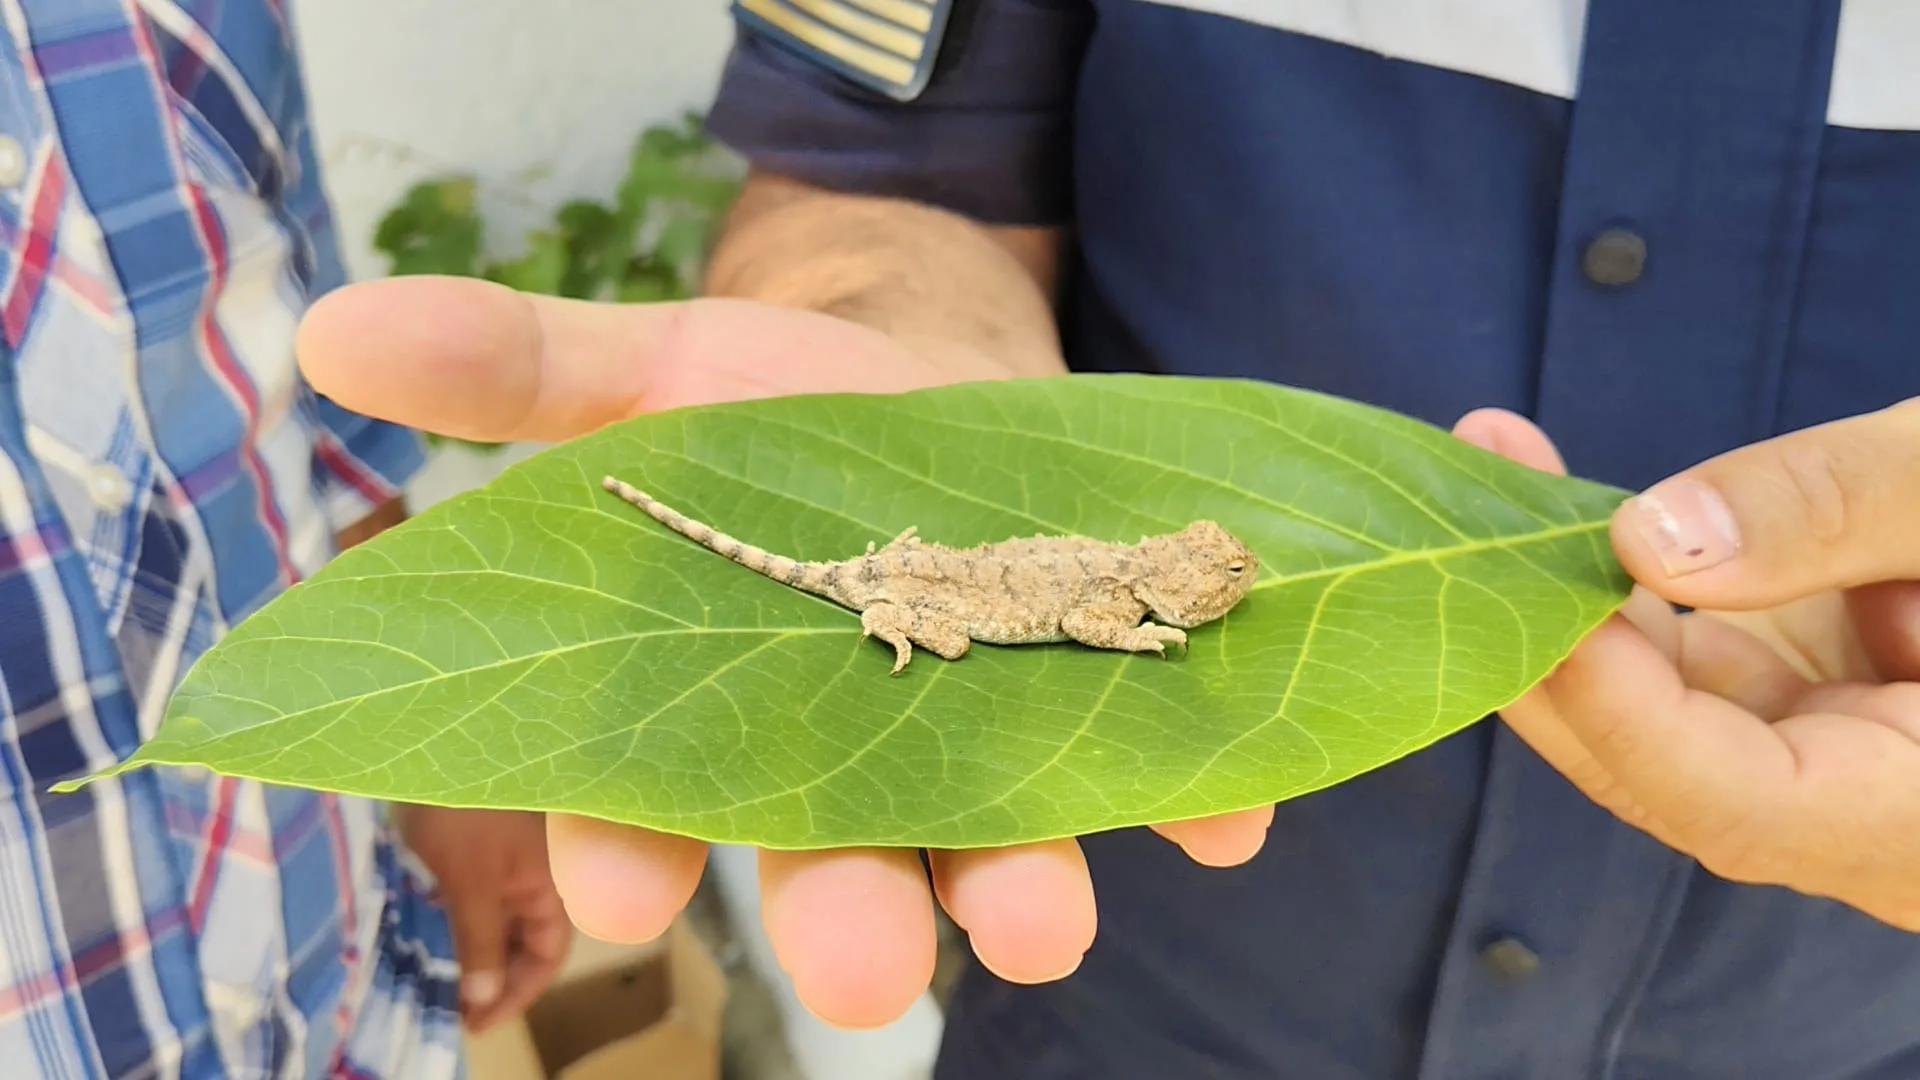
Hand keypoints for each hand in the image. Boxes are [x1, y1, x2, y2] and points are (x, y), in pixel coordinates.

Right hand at [295, 276, 1277, 1028]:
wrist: (945, 368)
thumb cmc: (776, 399)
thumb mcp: (652, 369)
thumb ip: (520, 369)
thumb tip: (336, 326)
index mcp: (714, 707)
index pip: (644, 802)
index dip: (627, 846)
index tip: (631, 889)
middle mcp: (847, 756)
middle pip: (833, 858)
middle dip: (845, 915)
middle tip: (860, 964)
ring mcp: (981, 741)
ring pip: (990, 844)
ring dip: (1017, 888)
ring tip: (1038, 920)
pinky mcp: (1098, 705)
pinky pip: (1156, 778)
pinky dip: (1192, 803)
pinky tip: (1225, 823)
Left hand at [394, 804, 570, 1031]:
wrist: (438, 747)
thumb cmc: (463, 811)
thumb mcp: (470, 883)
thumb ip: (480, 942)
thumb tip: (482, 998)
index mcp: (551, 884)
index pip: (547, 955)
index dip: (515, 993)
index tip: (474, 1021)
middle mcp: (538, 876)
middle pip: (527, 941)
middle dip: (493, 977)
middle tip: (450, 1005)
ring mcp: (511, 862)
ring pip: (502, 922)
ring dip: (474, 952)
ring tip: (438, 977)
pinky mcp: (482, 851)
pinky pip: (481, 900)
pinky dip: (461, 924)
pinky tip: (432, 938)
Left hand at [1452, 401, 1919, 929]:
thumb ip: (1844, 510)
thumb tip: (1646, 540)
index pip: (1738, 803)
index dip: (1626, 714)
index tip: (1542, 603)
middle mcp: (1860, 806)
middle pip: (1656, 758)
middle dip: (1548, 638)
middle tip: (1471, 500)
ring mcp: (1819, 744)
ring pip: (1648, 695)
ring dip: (1561, 586)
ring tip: (1495, 458)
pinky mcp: (1798, 684)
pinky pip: (1680, 642)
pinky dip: (1617, 568)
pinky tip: (1540, 476)